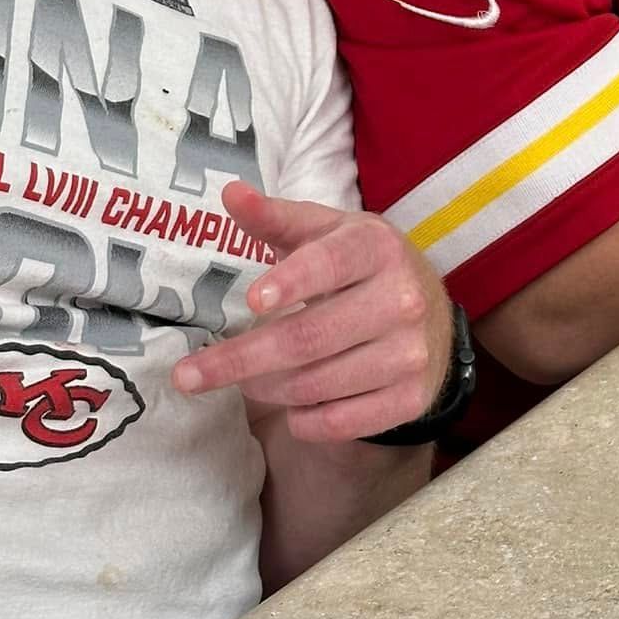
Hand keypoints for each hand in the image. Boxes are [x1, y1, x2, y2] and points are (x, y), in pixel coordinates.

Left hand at [171, 181, 454, 440]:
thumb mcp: (326, 233)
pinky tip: (291, 404)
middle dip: (241, 359)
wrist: (431, 315)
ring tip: (247, 380)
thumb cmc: (360, 267)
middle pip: (309, 337)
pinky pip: (339, 423)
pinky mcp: (410, 398)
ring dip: (267, 388)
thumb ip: (276, 218)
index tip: (252, 301)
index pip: (331, 264)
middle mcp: (401, 300)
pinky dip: (302, 420)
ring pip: (317, 385)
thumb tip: (231, 194)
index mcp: (377, 248)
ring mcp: (409, 353)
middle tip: (187, 377)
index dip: (292, 282)